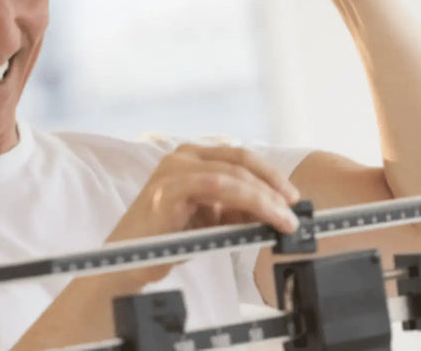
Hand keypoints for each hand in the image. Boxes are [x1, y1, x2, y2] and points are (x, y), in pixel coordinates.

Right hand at [105, 143, 301, 284]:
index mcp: (190, 158)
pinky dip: (248, 202)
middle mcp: (180, 157)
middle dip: (273, 186)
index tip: (292, 198)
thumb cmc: (165, 240)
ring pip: (233, 175)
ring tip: (284, 221)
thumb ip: (237, 209)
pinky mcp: (168, 189)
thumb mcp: (209, 219)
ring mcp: (172, 170)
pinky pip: (218, 187)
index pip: (240, 157)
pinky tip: (264, 218)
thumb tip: (278, 209)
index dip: (271, 175)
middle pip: (240, 160)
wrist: (126, 262)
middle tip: (294, 210)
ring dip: (266, 199)